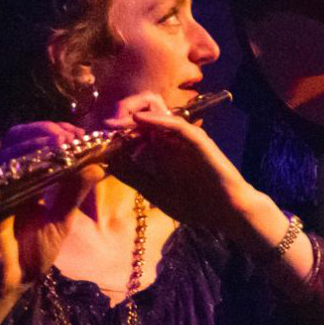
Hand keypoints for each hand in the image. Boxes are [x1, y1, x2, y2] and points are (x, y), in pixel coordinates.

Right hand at [0, 122, 102, 300]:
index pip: (34, 141)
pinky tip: (45, 163)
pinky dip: (24, 163)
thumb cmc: (31, 254)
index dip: (55, 131)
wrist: (7, 286)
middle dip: (48, 129)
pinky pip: (3, 173)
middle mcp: (8, 177)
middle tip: (73, 135)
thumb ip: (75, 192)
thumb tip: (98, 165)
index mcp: (25, 178)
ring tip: (63, 143)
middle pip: (20, 135)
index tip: (80, 133)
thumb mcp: (61, 220)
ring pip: (10, 146)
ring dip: (38, 139)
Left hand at [104, 93, 256, 235]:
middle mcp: (171, 137)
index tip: (97, 135)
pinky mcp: (197, 138)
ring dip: (135, 114)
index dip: (116, 128)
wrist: (227, 212)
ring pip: (158, 113)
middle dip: (123, 115)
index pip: (136, 128)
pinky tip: (139, 121)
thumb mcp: (154, 190)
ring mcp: (185, 136)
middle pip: (145, 114)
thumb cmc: (195, 203)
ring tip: (116, 121)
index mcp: (162, 147)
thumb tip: (108, 159)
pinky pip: (175, 124)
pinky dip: (156, 120)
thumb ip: (133, 174)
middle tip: (105, 125)